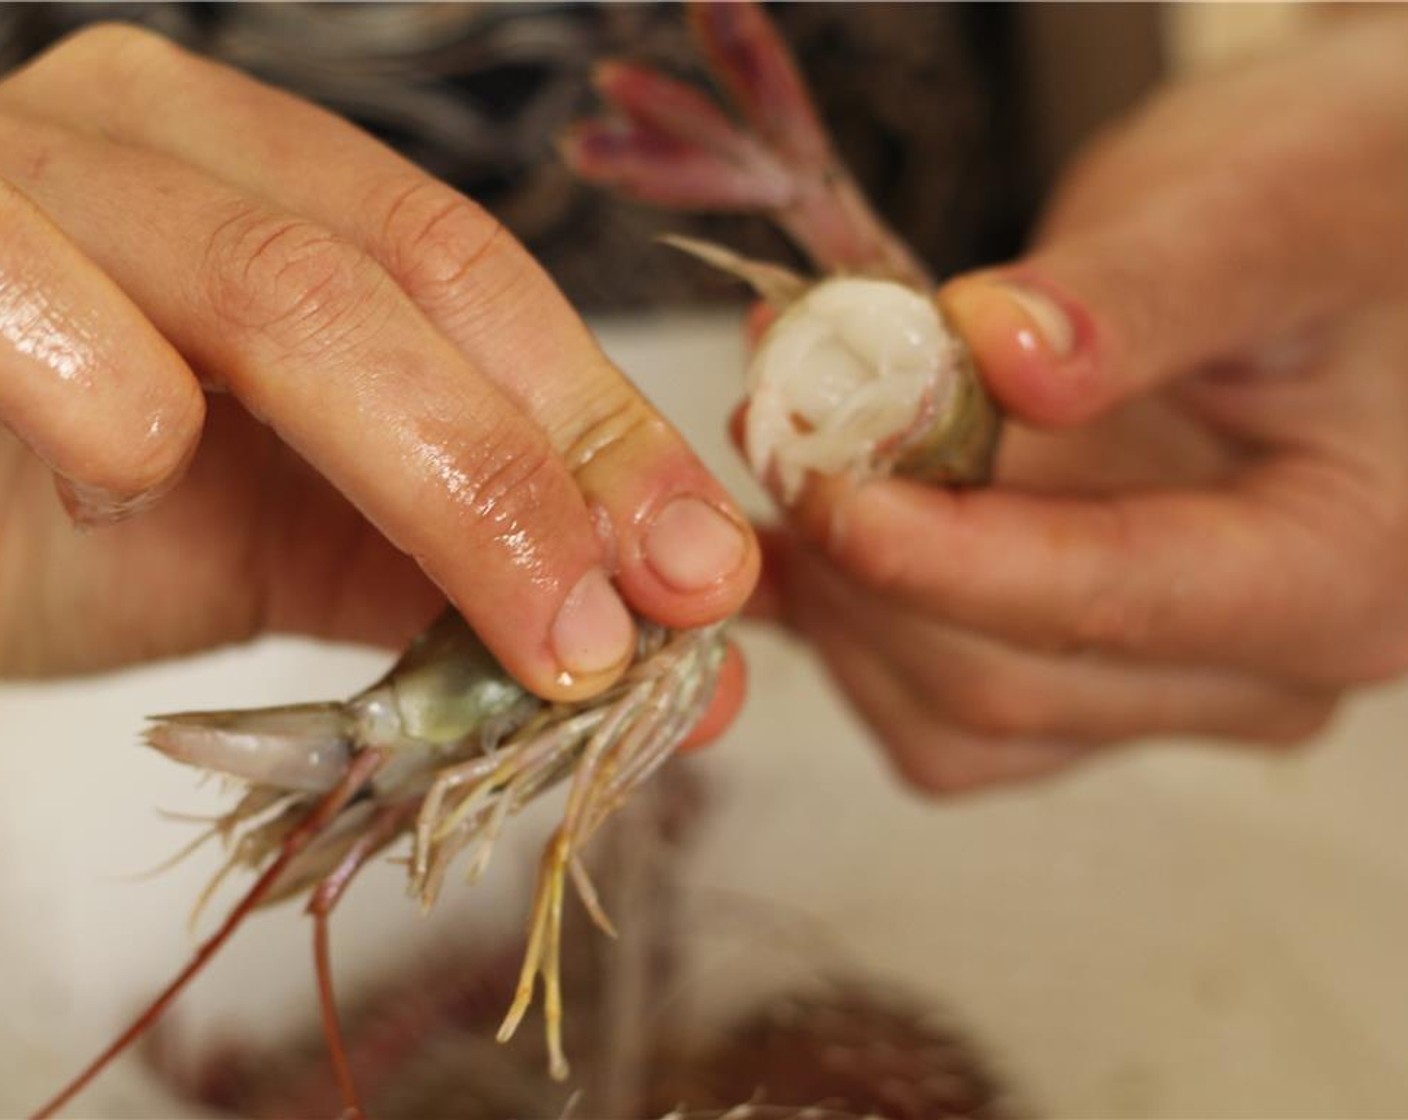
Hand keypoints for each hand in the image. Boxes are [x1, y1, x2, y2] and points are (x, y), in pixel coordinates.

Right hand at [0, 24, 756, 710]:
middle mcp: (166, 141)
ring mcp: (34, 170)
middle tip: (624, 634)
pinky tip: (144, 480)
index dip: (605, 427)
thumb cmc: (58, 527)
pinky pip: (20, 280)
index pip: (479, 283)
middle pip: (410, 278)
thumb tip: (674, 657)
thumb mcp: (298, 545)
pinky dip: (106, 389)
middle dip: (543, 471)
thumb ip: (460, 578)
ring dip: (436, 472)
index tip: (705, 573)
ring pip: (276, 286)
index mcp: (272, 186)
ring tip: (529, 630)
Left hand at [758, 13, 1407, 792]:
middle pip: (1001, 678)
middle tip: (774, 413)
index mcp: (1341, 572)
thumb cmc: (1343, 214)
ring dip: (836, 592)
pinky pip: (929, 706)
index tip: (821, 478)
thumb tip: (1000, 360)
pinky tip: (795, 527)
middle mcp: (1257, 672)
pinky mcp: (1081, 675)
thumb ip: (1144, 292)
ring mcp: (1161, 690)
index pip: (1113, 601)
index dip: (944, 553)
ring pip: (945, 715)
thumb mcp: (1273, 212)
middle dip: (859, 556)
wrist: (1335, 252)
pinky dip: (845, 623)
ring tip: (784, 439)